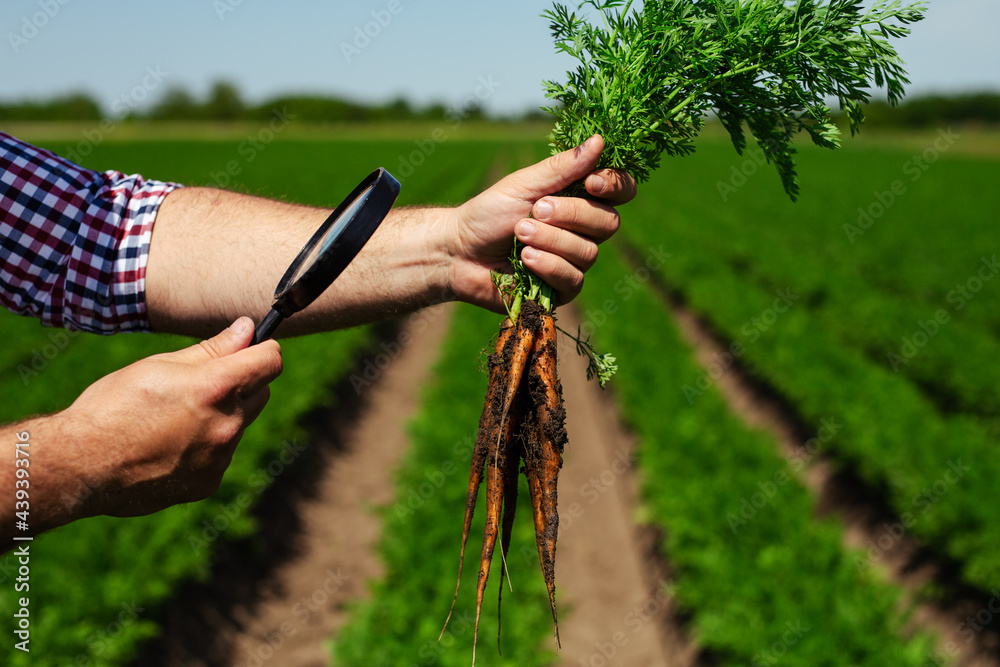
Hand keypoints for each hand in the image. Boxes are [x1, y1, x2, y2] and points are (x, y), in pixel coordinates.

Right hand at [60, 317, 281, 517]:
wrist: (80, 465)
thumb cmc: (114, 406)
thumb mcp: (160, 366)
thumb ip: (213, 349)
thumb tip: (247, 330)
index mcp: (216, 388)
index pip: (271, 361)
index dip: (262, 350)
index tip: (250, 349)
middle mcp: (227, 424)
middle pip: (261, 392)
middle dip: (241, 383)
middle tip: (200, 383)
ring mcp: (220, 457)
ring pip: (239, 424)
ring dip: (222, 416)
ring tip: (174, 419)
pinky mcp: (209, 482)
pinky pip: (221, 455)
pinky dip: (206, 447)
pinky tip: (169, 446)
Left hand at [442, 134, 636, 310]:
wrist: (458, 252)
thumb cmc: (488, 213)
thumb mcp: (523, 184)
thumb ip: (562, 168)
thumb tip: (599, 141)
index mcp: (579, 198)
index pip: (621, 191)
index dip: (615, 186)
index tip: (591, 183)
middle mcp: (583, 230)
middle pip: (608, 223)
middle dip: (571, 214)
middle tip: (535, 210)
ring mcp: (574, 261)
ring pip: (587, 252)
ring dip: (550, 240)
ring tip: (519, 234)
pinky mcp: (562, 289)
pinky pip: (573, 279)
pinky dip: (547, 266)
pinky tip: (524, 259)